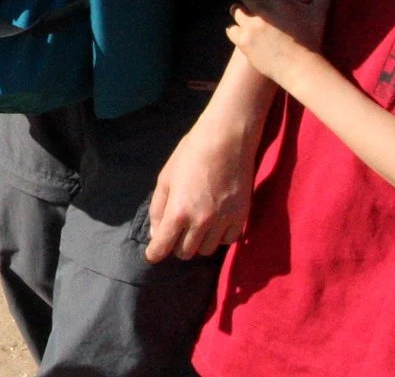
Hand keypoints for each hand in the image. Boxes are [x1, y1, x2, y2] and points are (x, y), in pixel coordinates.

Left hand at [144, 111, 257, 261]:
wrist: (226, 140)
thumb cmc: (191, 154)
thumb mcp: (166, 178)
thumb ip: (158, 208)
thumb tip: (156, 233)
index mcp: (178, 211)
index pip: (163, 247)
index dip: (155, 253)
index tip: (153, 255)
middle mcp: (201, 222)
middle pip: (185, 253)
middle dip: (177, 246)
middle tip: (177, 232)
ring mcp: (223, 221)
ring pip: (207, 250)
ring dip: (198, 242)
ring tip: (197, 225)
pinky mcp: (241, 218)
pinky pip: (228, 241)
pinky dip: (219, 237)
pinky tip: (216, 223)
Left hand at [226, 0, 332, 87]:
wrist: (300, 69)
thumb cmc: (310, 40)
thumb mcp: (319, 15)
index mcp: (279, 0)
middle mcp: (263, 11)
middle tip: (257, 6)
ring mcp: (251, 26)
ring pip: (235, 9)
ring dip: (242, 14)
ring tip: (252, 21)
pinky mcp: (243, 41)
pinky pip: (230, 28)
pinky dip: (236, 31)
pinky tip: (246, 34)